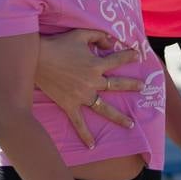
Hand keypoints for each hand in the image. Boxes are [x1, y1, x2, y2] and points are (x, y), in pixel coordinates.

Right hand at [37, 29, 143, 147]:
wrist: (37, 59)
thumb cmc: (59, 44)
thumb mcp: (81, 34)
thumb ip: (98, 36)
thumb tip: (111, 42)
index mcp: (96, 64)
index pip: (117, 60)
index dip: (128, 56)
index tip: (138, 55)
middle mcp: (93, 82)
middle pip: (116, 85)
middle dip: (131, 85)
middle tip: (143, 87)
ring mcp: (82, 96)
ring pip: (104, 108)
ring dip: (119, 117)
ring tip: (130, 123)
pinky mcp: (70, 105)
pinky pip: (79, 122)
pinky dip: (85, 135)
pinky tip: (92, 145)